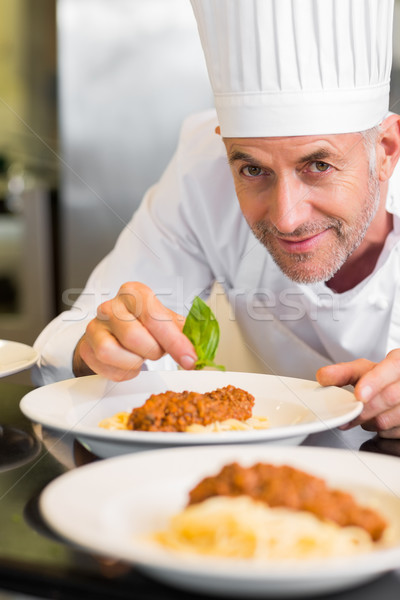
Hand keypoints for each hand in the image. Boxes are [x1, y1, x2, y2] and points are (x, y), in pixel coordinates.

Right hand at [73, 282, 196, 380]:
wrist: (118, 331)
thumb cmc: (146, 325)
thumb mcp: (169, 322)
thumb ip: (186, 333)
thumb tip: (201, 350)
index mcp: (134, 293)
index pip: (154, 316)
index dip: (174, 340)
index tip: (189, 358)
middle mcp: (111, 306)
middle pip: (132, 335)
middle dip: (152, 351)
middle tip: (158, 352)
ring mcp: (95, 326)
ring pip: (111, 351)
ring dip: (133, 362)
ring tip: (141, 357)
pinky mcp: (86, 348)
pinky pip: (105, 367)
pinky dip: (123, 372)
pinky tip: (129, 364)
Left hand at [316, 349, 399, 438]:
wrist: (398, 386)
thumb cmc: (381, 378)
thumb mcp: (362, 370)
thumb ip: (342, 372)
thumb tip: (323, 376)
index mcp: (398, 362)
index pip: (390, 368)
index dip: (374, 382)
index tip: (359, 395)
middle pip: (390, 396)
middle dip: (365, 409)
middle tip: (350, 413)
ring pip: (391, 418)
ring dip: (371, 422)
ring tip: (363, 416)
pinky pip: (395, 432)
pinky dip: (381, 431)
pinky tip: (376, 421)